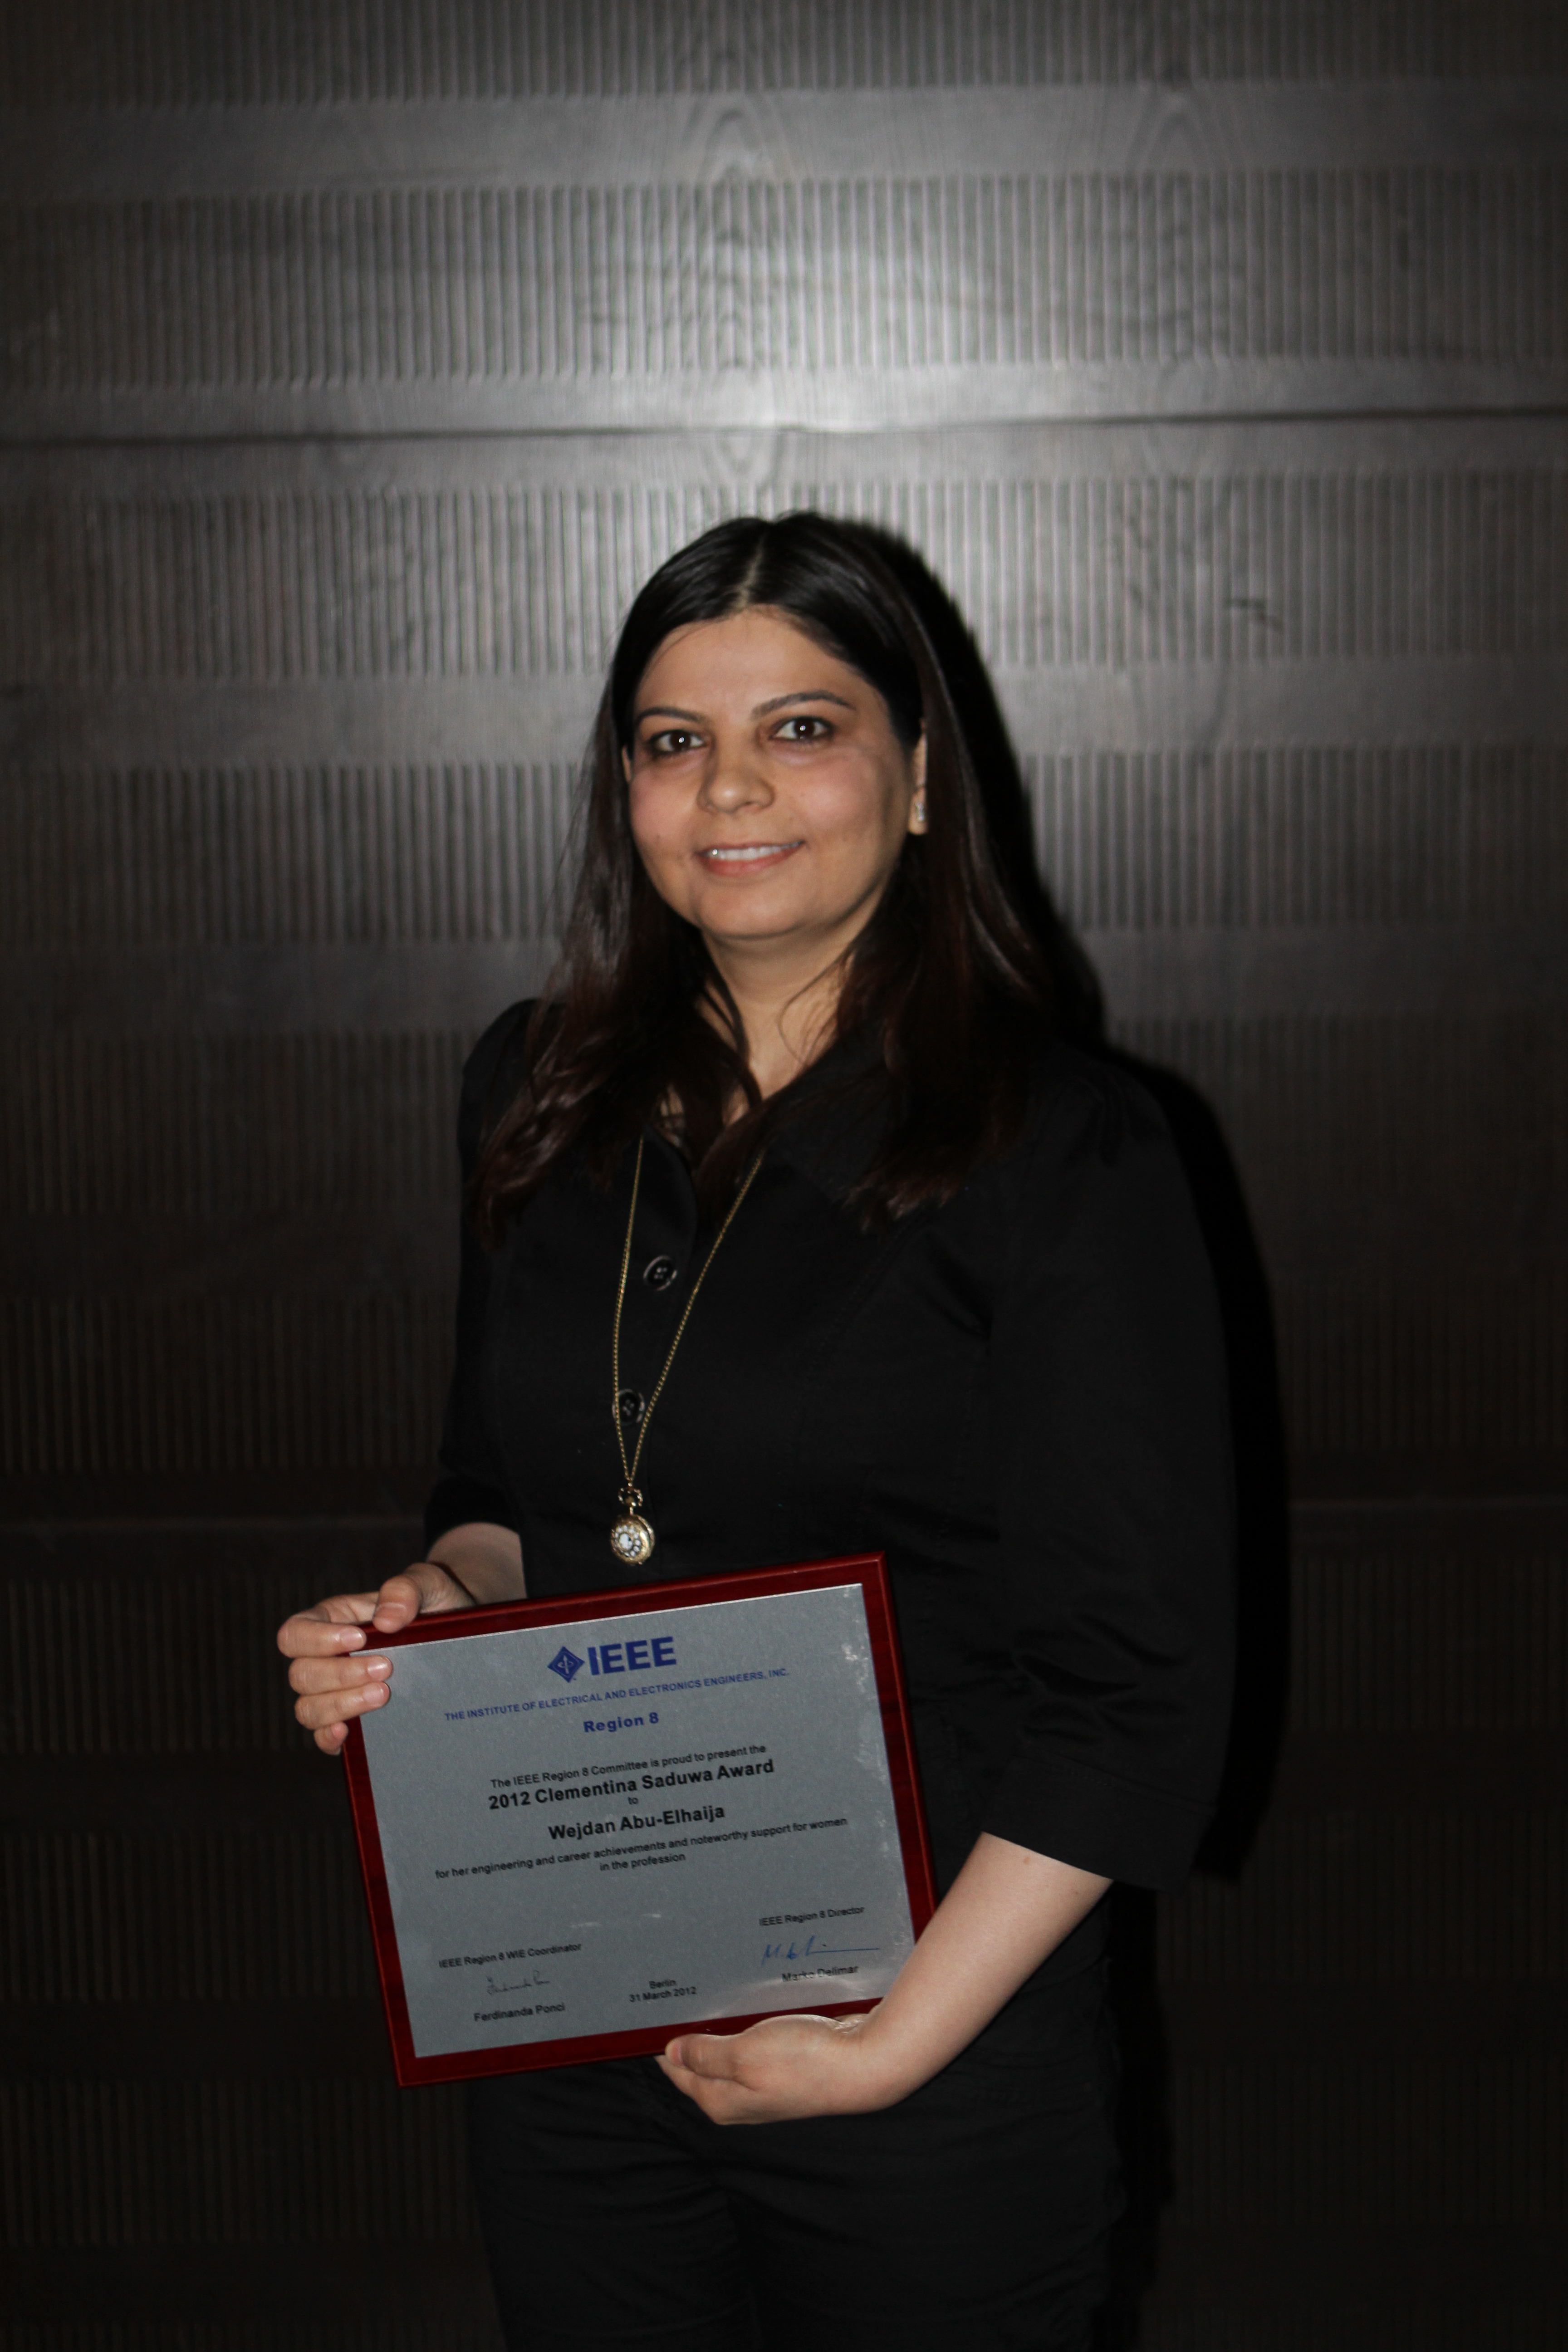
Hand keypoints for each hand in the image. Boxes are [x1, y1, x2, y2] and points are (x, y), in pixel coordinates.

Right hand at [277, 1562, 474, 1754]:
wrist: (459, 1636)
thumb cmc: (434, 1604)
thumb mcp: (428, 1585)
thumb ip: (406, 1590)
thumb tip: (386, 1620)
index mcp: (333, 1620)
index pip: (296, 1632)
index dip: (318, 1639)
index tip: (359, 1639)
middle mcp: (326, 1657)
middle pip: (301, 1674)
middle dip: (340, 1674)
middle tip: (385, 1668)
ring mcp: (334, 1691)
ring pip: (308, 1708)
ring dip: (340, 1705)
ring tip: (383, 1695)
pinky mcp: (350, 1718)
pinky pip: (323, 1736)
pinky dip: (329, 1738)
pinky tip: (349, 1732)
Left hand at [656, 2009, 907, 2125]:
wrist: (864, 2064)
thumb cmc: (806, 2063)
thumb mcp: (744, 2055)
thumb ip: (704, 2055)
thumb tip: (670, 2053)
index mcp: (720, 2101)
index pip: (676, 2071)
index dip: (663, 2042)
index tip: (656, 2012)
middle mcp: (739, 2098)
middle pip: (700, 2063)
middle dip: (690, 2033)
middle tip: (683, 1996)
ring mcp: (763, 2084)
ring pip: (728, 2052)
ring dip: (720, 2027)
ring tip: (713, 1995)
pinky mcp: (784, 2068)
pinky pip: (753, 2046)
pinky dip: (746, 2027)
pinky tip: (748, 2006)